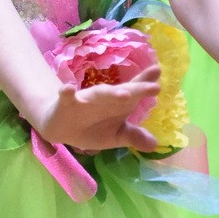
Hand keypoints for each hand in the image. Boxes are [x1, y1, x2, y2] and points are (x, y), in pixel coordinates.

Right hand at [35, 65, 160, 154]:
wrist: (60, 127)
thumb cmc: (91, 127)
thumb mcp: (114, 136)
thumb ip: (133, 137)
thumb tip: (155, 145)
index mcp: (117, 105)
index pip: (133, 92)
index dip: (145, 85)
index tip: (158, 73)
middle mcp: (103, 99)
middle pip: (121, 92)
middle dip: (136, 89)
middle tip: (153, 87)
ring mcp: (84, 100)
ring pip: (98, 95)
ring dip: (110, 93)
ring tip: (125, 94)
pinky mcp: (66, 104)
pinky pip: (66, 97)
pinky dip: (67, 92)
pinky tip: (68, 89)